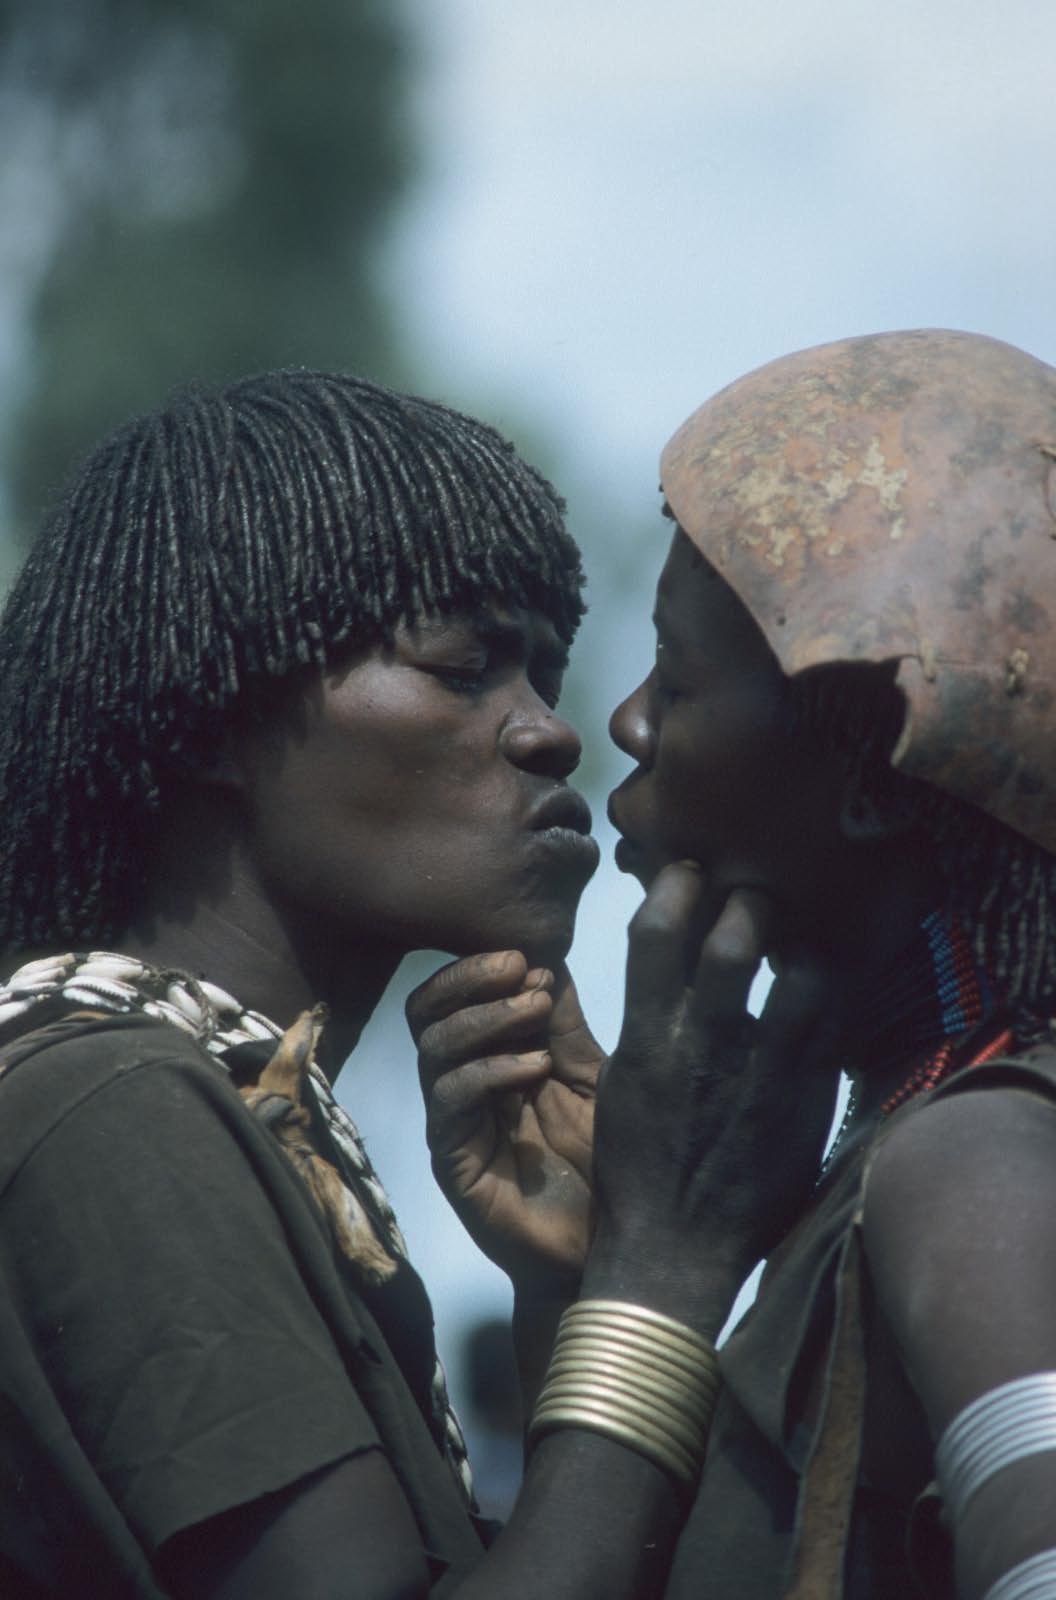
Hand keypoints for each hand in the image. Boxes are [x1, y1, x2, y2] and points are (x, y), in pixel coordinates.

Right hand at [406, 952, 605, 1290]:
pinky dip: (490, 1070)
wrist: (614, 1245)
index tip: (531, 957)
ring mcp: (454, 1125)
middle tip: (518, 968)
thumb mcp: (592, 1077)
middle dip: (466, 980)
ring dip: (484, 1018)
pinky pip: (449, 1102)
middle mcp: (462, 1086)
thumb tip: (548, 956)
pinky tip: (536, 1067)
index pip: (453, 994)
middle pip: (424, 1013)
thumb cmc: (607, 1161)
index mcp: (489, 1057)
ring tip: (536, 1008)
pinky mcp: (454, 1163)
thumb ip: (565, 1025)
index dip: (479, 967)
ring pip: (432, 1049)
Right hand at [585, 862, 840, 1331]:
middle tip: (758, 895)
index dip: (677, 884)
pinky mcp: (803, 1101)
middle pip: (733, 937)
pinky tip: (825, 985)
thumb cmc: (635, 1167)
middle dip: (749, 899)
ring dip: (803, 943)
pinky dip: (832, 992)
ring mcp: (759, 1073)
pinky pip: (833, 1024)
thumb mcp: (618, 1084)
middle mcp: (702, 1044)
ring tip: (799, 938)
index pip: (657, 930)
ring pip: (799, 973)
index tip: (690, 870)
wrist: (671, 1251)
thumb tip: (660, 966)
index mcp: (646, 1036)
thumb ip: (642, 1022)